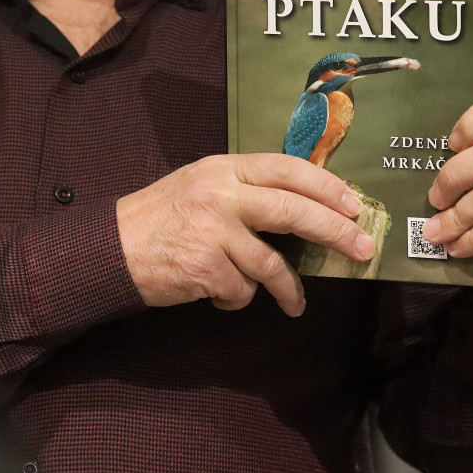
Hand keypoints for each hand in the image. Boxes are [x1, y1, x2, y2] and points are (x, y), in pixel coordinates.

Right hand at [115, 154, 373, 315]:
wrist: (110, 247)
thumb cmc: (160, 217)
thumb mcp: (200, 185)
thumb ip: (243, 190)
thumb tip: (304, 208)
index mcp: (222, 169)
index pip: (285, 168)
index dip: (325, 185)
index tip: (353, 204)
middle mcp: (220, 195)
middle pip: (293, 210)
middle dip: (335, 231)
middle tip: (362, 249)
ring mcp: (213, 232)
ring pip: (272, 264)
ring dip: (288, 289)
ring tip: (294, 304)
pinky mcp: (206, 269)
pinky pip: (242, 291)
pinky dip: (236, 298)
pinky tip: (218, 293)